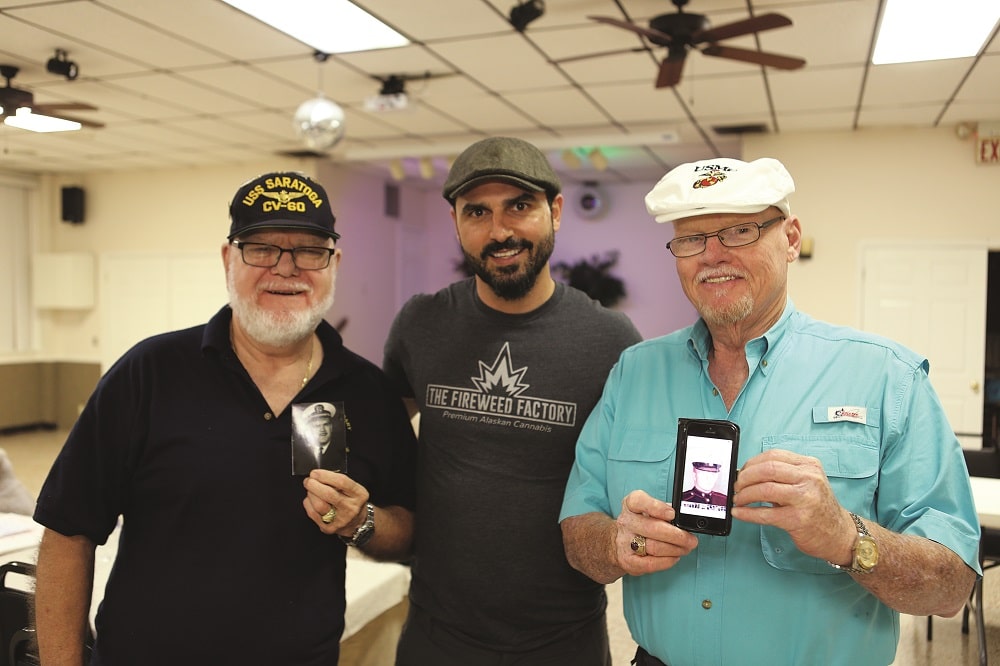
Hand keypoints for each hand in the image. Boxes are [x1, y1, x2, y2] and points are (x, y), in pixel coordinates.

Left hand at [302, 469, 369, 536]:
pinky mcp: (330, 528)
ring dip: (310, 495)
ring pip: (319, 505)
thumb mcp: (353, 489)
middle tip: (308, 481)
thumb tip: (318, 476)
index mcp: (359, 494)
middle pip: (329, 494)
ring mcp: (341, 520)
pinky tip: (310, 500)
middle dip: (314, 485)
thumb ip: (338, 482)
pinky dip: (308, 504)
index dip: (325, 476)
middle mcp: (351, 508)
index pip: (341, 482)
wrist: (357, 522)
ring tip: (310, 491)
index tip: (315, 473)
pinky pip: (313, 515)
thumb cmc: (352, 501)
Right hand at [615, 490, 698, 574]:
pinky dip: (667, 561)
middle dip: (677, 536)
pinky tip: (674, 557)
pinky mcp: (628, 561)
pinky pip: (650, 564)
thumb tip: (685, 518)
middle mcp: (626, 522)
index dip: (657, 507)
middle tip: (691, 540)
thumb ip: (665, 510)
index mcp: (631, 505)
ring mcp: (625, 542)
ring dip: (676, 549)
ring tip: (685, 548)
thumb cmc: (641, 523)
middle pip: (653, 528)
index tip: (672, 514)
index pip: (639, 501)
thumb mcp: (649, 510)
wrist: (619, 542)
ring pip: (654, 547)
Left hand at [732, 449, 854, 561]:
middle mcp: (809, 479)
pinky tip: (740, 513)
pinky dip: (747, 513)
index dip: (751, 463)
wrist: (840, 534)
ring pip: (764, 489)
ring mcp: (805, 499)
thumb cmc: (818, 507)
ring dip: (744, 495)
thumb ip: (784, 474)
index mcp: (809, 465)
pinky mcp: (798, 519)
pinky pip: (765, 514)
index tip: (742, 472)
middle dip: (745, 478)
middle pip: (767, 469)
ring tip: (738, 500)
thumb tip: (748, 473)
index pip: (773, 456)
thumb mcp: (807, 482)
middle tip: (737, 486)